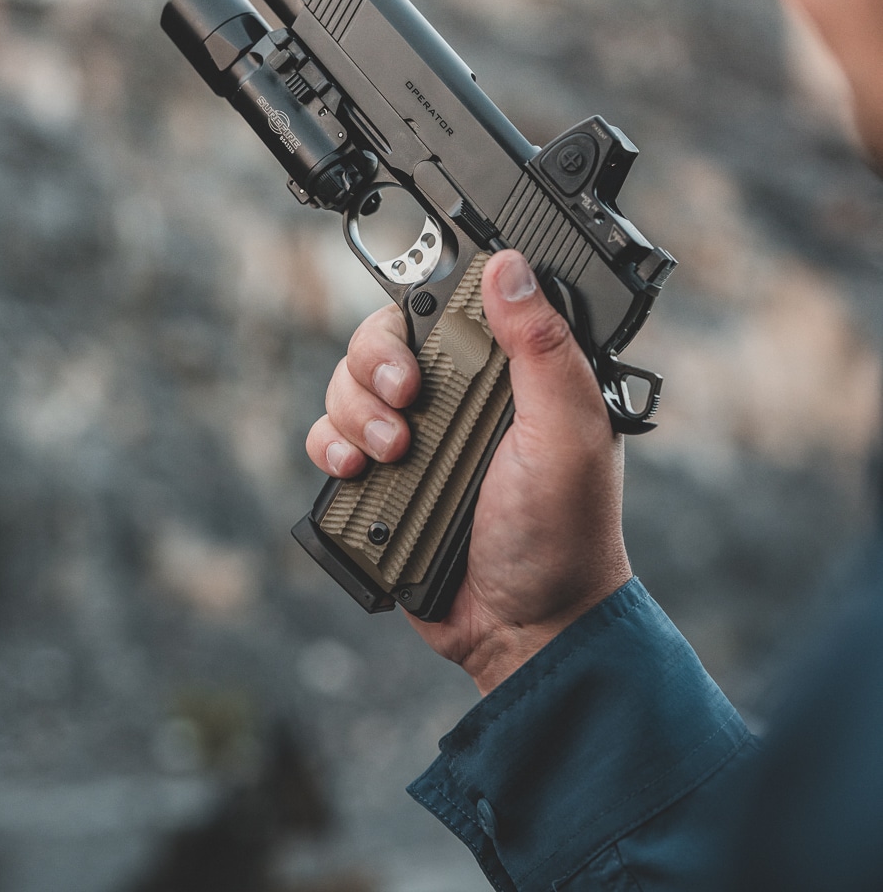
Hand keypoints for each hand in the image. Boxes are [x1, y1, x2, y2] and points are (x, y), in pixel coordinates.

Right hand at [306, 250, 630, 694]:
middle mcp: (455, 395)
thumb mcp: (569, 431)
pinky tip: (355, 469)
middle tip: (405, 400)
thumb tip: (510, 266)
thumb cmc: (565, 532)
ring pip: (348, 385)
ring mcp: (414, 437)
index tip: (424, 348)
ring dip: (356, 412)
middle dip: (378, 364)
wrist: (526, 629)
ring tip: (393, 452)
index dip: (421, 312)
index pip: (444, 307)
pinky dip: (329, 446)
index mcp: (505, 372)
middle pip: (382, 340)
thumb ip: (541, 347)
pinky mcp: (380, 480)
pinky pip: (327, 439)